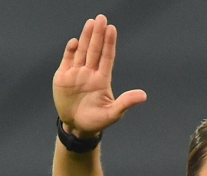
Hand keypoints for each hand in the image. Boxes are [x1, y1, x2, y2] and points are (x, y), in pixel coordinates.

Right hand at [53, 14, 146, 137]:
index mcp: (102, 79)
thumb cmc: (96, 121)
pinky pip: (67, 60)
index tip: (112, 29)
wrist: (76, 127)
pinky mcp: (63, 77)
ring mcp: (76, 73)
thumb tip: (143, 96)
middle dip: (98, 34)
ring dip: (86, 38)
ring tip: (91, 23)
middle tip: (102, 18)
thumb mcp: (113, 114)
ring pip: (82, 51)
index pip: (107, 57)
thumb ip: (125, 103)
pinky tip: (75, 42)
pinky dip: (70, 51)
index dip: (109, 43)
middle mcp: (90, 73)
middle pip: (95, 50)